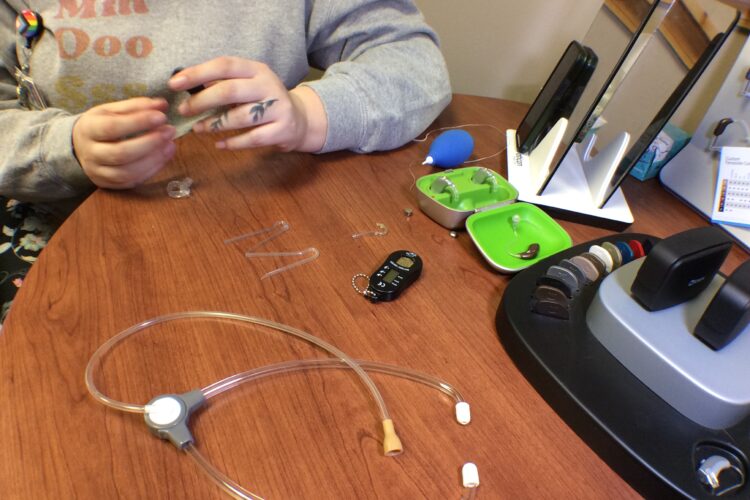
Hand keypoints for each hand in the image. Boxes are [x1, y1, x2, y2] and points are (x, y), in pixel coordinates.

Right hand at [72, 97, 175, 188]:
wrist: (79, 146)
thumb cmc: (100, 125)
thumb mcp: (111, 110)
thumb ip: (136, 106)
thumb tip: (162, 104)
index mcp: (88, 129)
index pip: (112, 127)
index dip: (138, 122)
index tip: (161, 116)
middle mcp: (90, 153)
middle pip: (121, 153)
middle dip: (150, 143)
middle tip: (169, 131)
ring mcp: (98, 172)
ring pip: (127, 172)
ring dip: (154, 160)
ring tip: (170, 145)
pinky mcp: (108, 184)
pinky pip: (132, 182)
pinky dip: (151, 170)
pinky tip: (164, 157)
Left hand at [168, 57, 326, 151]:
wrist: (299, 119)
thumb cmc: (263, 100)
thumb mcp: (247, 84)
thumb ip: (223, 83)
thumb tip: (185, 87)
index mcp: (257, 69)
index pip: (224, 65)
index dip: (198, 73)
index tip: (174, 84)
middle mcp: (269, 86)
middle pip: (230, 91)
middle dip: (202, 101)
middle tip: (184, 110)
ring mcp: (278, 109)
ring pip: (240, 117)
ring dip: (214, 124)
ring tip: (198, 129)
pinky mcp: (282, 130)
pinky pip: (252, 139)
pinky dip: (233, 143)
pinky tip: (219, 144)